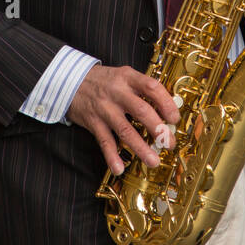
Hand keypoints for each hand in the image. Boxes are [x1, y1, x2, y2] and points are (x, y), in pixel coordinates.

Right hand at [67, 63, 181, 176]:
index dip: (166, 103)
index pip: (151, 87)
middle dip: (158, 129)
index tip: (175, 118)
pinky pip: (104, 141)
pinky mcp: (93, 122)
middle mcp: (117, 92)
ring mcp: (104, 108)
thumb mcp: (124, 75)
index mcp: (128, 78)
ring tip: (154, 161)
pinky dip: (111, 156)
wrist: (69, 81)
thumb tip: (170, 107)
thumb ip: (143, 88)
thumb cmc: (104, 80)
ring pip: (125, 129)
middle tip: (169, 143)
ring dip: (140, 147)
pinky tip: (119, 168)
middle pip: (141, 110)